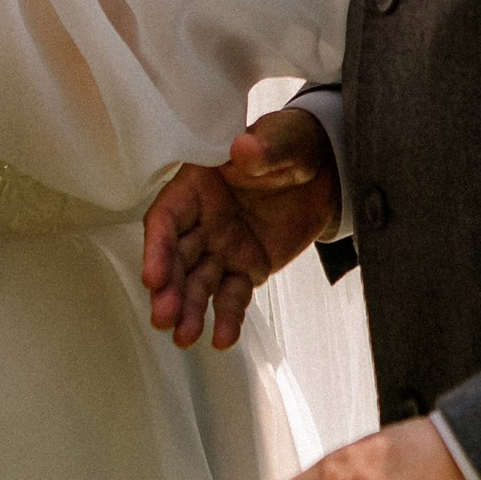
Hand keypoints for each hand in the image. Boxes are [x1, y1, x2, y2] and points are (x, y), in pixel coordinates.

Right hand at [143, 107, 339, 350]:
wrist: (327, 172)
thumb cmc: (294, 144)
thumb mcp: (284, 140)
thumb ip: (264, 148)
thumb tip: (244, 149)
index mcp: (198, 186)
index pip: (168, 218)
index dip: (158, 248)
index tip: (154, 276)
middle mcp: (202, 220)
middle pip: (177, 258)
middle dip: (169, 289)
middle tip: (164, 318)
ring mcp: (221, 247)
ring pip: (199, 283)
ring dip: (190, 310)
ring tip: (186, 338)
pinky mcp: (245, 268)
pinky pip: (233, 296)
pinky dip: (227, 318)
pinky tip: (223, 339)